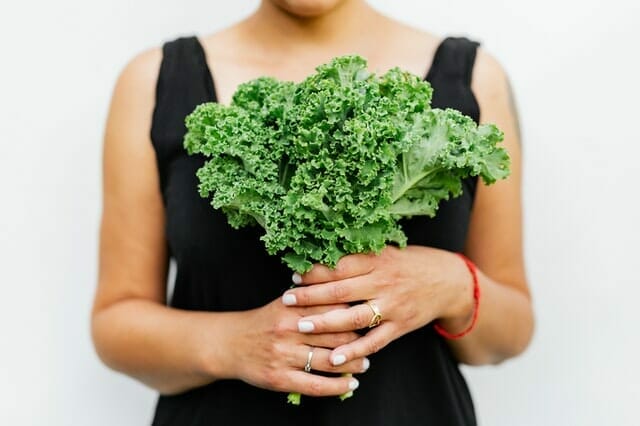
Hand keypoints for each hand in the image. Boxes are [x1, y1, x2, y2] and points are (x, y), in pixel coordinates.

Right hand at [222, 297, 367, 397]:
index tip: (368, 317)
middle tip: (371, 343)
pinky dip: (336, 386)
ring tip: (364, 364)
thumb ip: (312, 297)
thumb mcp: (284, 302)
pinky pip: (315, 385)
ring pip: (328, 361)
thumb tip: (347, 293)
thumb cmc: (264, 321)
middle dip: (358, 341)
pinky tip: (350, 385)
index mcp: (292, 306)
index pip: (332, 308)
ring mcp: (283, 355)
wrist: (230, 343)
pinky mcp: (279, 378)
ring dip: (352, 364)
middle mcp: (288, 329)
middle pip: (334, 334)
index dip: (354, 314)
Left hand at [280, 246, 473, 366]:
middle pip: (341, 291)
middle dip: (311, 297)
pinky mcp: (401, 326)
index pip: (340, 265)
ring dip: (326, 323)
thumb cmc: (412, 263)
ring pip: (354, 317)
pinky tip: (335, 358)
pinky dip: (355, 351)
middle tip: (287, 301)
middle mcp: (383, 282)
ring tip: (302, 326)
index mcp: (378, 259)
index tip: (294, 275)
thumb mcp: (387, 251)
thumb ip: (359, 254)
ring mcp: (392, 306)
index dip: (315, 271)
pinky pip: (375, 341)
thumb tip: (323, 253)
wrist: (449, 281)